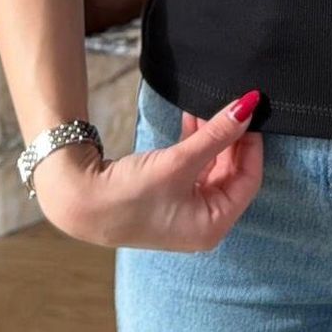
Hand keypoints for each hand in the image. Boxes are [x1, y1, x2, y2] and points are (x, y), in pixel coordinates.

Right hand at [33, 91, 263, 250]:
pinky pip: (194, 168)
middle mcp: (203, 224)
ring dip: (212, 138)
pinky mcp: (169, 198)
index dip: (252, 144)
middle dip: (230, 138)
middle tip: (230, 105)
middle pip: (232, 173)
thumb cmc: (130, 193)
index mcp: (213, 226)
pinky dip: (195, 144)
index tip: (251, 112)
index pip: (249, 180)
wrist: (79, 201)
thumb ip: (218, 134)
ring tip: (206, 107)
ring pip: (213, 167)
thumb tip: (249, 107)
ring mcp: (185, 212)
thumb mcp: (180, 161)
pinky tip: (192, 119)